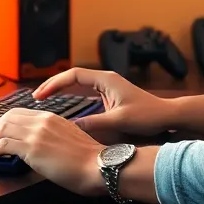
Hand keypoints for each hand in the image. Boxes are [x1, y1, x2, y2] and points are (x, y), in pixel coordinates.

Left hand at [0, 109, 105, 196]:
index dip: (4, 123)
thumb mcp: (71, 142)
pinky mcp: (30, 148)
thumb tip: (44, 149)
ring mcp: (36, 133)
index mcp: (52, 118)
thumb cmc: (90, 161)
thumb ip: (55, 139)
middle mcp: (42, 121)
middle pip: (7, 118)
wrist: (98, 166)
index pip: (20, 113)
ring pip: (1, 130)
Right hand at [33, 68, 173, 139]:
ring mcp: (108, 87)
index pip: (73, 75)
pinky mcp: (110, 96)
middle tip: (36, 96)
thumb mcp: (119, 121)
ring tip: (44, 99)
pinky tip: (64, 105)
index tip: (40, 95)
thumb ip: (94, 124)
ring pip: (78, 83)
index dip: (54, 84)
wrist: (167, 116)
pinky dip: (72, 95)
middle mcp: (105, 80)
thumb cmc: (148, 115)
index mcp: (106, 80)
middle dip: (53, 84)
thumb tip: (70, 128)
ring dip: (61, 89)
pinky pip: (85, 91)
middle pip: (73, 77)